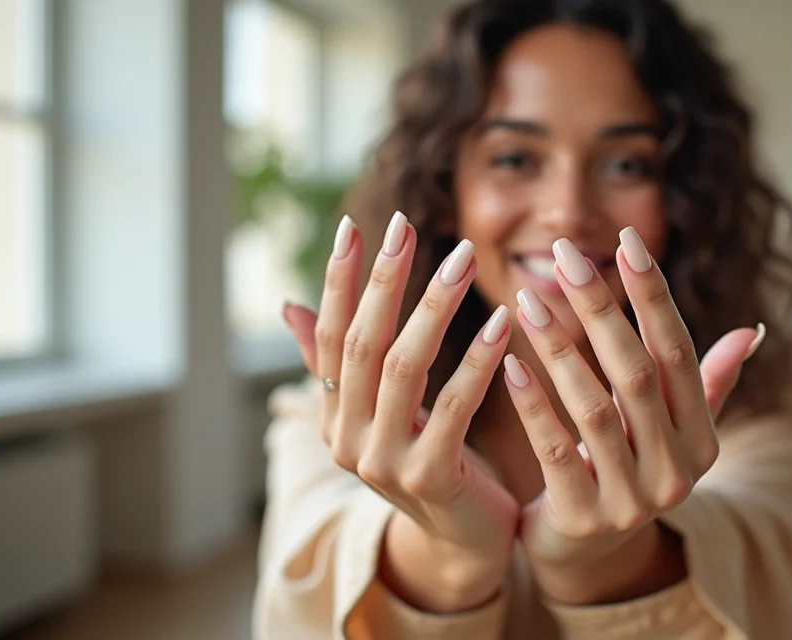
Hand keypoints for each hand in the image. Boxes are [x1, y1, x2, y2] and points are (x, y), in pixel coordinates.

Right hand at [283, 212, 517, 610]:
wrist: (463, 544)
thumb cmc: (431, 463)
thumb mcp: (381, 413)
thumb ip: (337, 364)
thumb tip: (288, 305)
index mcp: (333, 415)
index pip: (330, 334)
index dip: (341, 280)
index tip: (359, 225)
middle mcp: (346, 438)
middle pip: (363, 343)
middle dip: (384, 279)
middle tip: (406, 224)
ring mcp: (383, 462)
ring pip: (404, 367)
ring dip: (434, 307)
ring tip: (465, 260)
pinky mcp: (429, 478)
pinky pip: (454, 407)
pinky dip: (477, 361)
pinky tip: (502, 322)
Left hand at [502, 228, 763, 601]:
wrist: (586, 556)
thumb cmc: (627, 469)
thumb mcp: (673, 432)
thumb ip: (706, 384)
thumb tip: (752, 332)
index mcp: (702, 439)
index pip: (677, 351)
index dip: (651, 294)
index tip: (624, 239)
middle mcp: (677, 470)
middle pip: (636, 372)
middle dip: (599, 306)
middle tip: (563, 252)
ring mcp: (631, 499)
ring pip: (595, 408)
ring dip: (559, 348)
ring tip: (526, 298)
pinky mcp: (583, 518)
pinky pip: (556, 450)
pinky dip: (533, 405)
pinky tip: (508, 363)